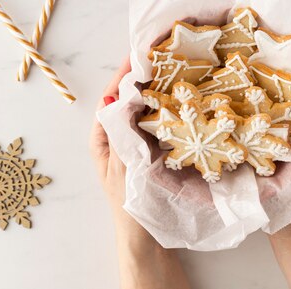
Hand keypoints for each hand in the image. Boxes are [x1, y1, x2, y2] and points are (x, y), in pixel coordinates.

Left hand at [89, 57, 189, 288]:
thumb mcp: (121, 170)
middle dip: (144, 75)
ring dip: (160, 88)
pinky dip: (172, 108)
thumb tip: (117, 99)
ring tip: (177, 66)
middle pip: (130, 97)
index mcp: (104, 137)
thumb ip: (119, 137)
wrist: (146, 240)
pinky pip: (163, 123)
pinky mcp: (157, 150)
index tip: (138, 52)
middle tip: (163, 51)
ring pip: (148, 108)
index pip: (112, 97)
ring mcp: (140, 142)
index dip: (124, 73)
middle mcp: (121, 135)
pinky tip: (186, 97)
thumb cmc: (129, 208)